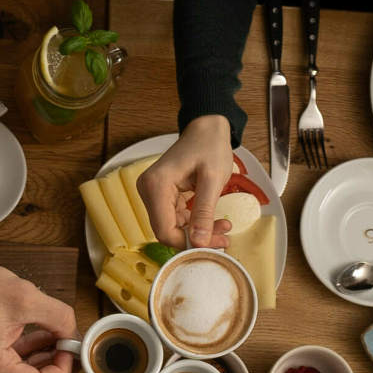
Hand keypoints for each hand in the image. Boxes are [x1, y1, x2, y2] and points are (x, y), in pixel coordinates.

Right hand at [0, 255, 76, 372]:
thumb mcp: (27, 298)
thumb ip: (59, 319)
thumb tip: (73, 335)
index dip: (61, 370)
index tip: (70, 349)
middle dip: (53, 361)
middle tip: (69, 341)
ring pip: (19, 372)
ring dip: (40, 355)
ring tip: (57, 333)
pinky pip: (7, 362)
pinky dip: (24, 350)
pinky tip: (39, 333)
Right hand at [138, 115, 234, 249]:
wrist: (206, 129)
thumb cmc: (210, 146)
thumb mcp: (213, 180)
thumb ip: (204, 212)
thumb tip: (199, 243)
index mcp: (156, 185)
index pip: (164, 230)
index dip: (187, 243)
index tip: (214, 244)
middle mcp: (148, 191)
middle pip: (167, 230)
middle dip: (196, 238)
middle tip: (224, 238)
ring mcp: (152, 193)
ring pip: (172, 227)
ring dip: (197, 232)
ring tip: (223, 227)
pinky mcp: (160, 195)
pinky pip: (174, 219)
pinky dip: (193, 223)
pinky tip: (212, 220)